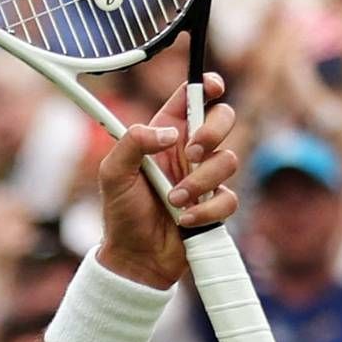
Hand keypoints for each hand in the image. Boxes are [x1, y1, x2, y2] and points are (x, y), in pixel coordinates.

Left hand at [95, 73, 239, 288]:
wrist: (135, 256)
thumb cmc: (121, 212)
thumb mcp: (112, 173)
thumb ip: (133, 143)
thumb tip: (169, 134)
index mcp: (163, 134)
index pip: (190, 98)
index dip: (205, 85)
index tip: (211, 86)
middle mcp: (187, 151)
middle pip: (223, 119)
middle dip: (214, 131)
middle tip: (192, 153)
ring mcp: (205, 177)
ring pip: (229, 160)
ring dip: (201, 182)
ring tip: (173, 200)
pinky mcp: (217, 204)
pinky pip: (229, 198)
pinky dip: (206, 210)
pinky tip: (185, 219)